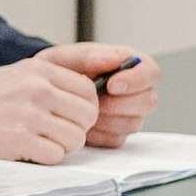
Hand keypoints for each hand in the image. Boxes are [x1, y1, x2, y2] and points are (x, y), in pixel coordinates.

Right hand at [0, 55, 98, 163]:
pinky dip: (43, 158)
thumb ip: (50, 81)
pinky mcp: (19, 140)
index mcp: (38, 70)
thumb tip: (88, 97)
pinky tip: (25, 150)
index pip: (88, 90)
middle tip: (54, 132)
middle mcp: (36, 89)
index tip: (71, 117)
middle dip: (76, 129)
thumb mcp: (15, 75)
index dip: (85, 108)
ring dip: (60, 146)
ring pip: (75, 139)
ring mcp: (28, 114)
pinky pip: (55, 156)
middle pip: (87, 116)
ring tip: (37, 141)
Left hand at [40, 41, 159, 147]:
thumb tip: (116, 59)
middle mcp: (136, 91)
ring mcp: (129, 114)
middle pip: (148, 102)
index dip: (136, 81)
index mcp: (130, 66)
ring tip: (83, 109)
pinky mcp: (117, 134)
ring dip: (106, 119)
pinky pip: (116, 139)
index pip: (151, 73)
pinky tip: (82, 122)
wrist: (44, 92)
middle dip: (119, 103)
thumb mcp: (68, 57)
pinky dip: (98, 133)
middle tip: (94, 101)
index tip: (112, 85)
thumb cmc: (60, 69)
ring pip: (133, 123)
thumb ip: (91, 56)